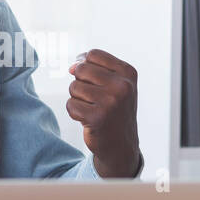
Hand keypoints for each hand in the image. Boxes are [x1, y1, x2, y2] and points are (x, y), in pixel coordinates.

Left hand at [66, 49, 141, 177]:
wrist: (121, 145)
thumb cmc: (114, 110)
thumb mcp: (114, 84)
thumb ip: (94, 68)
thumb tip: (72, 66)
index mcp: (128, 73)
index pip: (93, 54)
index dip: (84, 64)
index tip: (91, 79)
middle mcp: (122, 86)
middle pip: (81, 69)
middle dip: (80, 82)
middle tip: (92, 97)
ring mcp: (110, 102)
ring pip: (74, 87)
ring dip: (78, 99)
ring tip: (93, 109)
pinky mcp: (97, 118)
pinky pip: (71, 105)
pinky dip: (75, 113)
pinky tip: (89, 119)